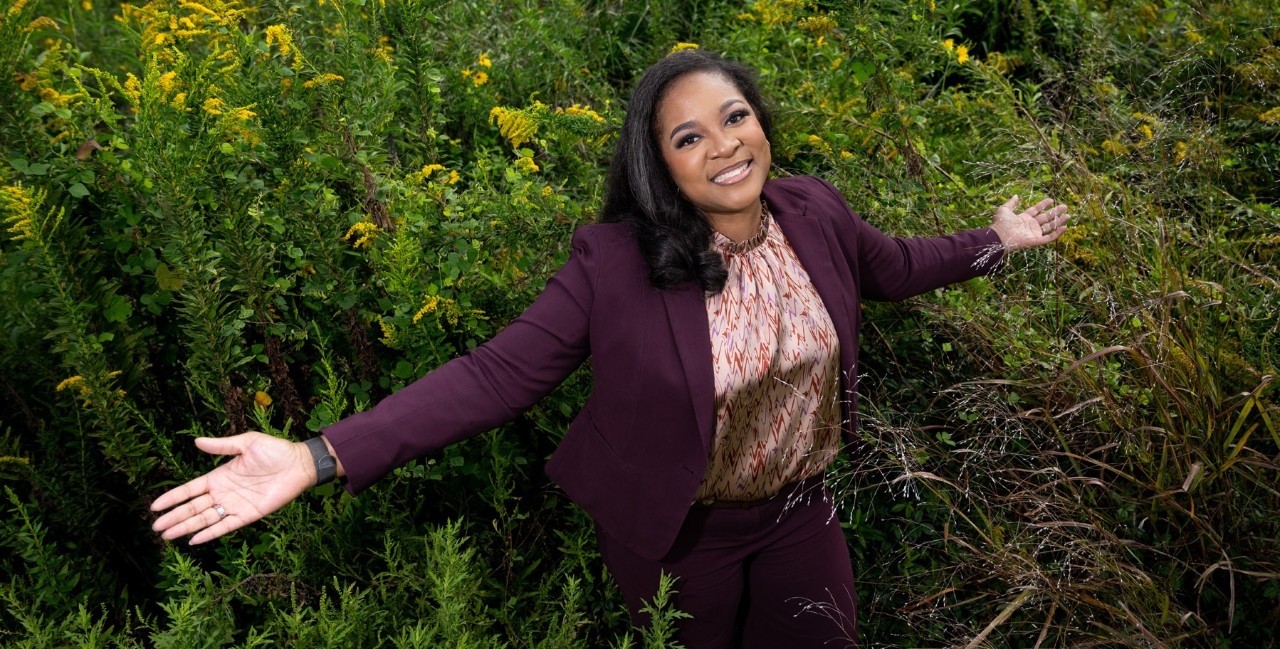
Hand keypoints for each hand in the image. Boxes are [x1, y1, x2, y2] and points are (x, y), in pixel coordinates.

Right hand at [151, 432, 314, 543]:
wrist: (300, 463)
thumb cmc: (275, 450)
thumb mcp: (246, 443)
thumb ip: (221, 445)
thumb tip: (196, 441)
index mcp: (220, 476)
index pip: (190, 490)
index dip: (173, 498)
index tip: (155, 506)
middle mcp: (224, 493)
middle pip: (194, 508)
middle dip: (174, 517)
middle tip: (155, 527)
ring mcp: (235, 505)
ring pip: (205, 519)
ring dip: (186, 527)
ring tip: (167, 536)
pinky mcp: (249, 515)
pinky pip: (226, 526)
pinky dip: (210, 533)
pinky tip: (194, 540)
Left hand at [990, 196, 1070, 251]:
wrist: (999, 236)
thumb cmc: (1000, 224)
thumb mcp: (1004, 209)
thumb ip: (1011, 203)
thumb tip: (1016, 196)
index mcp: (1023, 218)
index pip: (1036, 210)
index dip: (1043, 205)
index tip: (1051, 199)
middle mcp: (1030, 225)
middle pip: (1045, 217)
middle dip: (1055, 212)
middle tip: (1065, 206)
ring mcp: (1034, 233)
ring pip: (1050, 227)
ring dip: (1059, 221)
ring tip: (1068, 215)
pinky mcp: (1036, 241)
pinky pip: (1049, 238)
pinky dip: (1057, 233)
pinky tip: (1065, 227)